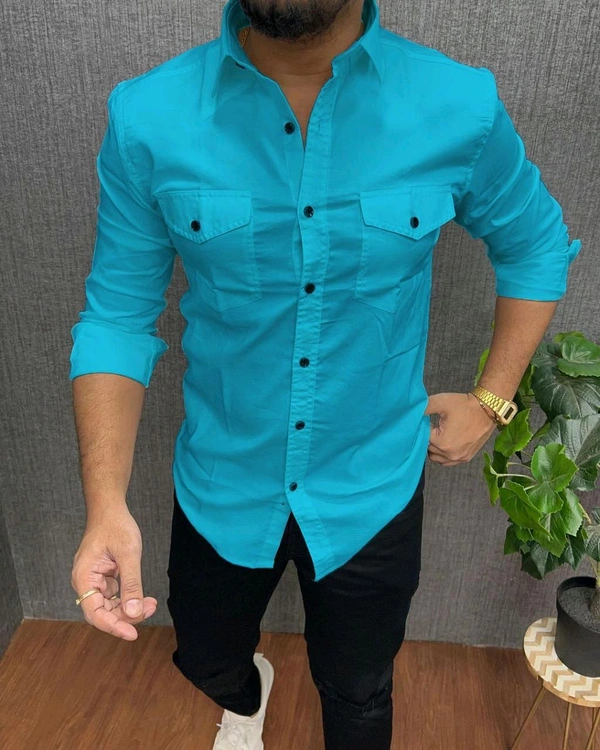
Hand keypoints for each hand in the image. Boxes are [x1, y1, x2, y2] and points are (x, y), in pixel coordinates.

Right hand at [71, 505, 156, 639]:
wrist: (110, 509)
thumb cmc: (116, 526)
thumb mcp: (128, 554)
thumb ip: (131, 584)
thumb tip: (134, 612)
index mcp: (84, 577)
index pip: (94, 613)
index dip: (113, 626)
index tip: (132, 633)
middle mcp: (85, 582)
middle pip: (103, 612)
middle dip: (126, 615)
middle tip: (150, 609)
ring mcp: (94, 581)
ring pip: (109, 606)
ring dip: (129, 609)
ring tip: (151, 604)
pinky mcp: (103, 578)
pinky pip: (114, 596)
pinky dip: (128, 599)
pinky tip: (143, 598)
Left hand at [424, 392, 496, 466]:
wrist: (488, 408)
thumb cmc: (465, 405)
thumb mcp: (441, 401)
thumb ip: (423, 407)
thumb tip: (412, 412)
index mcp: (442, 442)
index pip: (423, 438)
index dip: (424, 428)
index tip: (429, 421)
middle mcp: (450, 454)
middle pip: (428, 449)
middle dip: (429, 438)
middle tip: (434, 426)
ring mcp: (459, 458)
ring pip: (436, 458)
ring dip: (435, 448)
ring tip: (440, 434)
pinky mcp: (466, 458)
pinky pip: (448, 462)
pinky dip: (444, 455)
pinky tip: (446, 442)